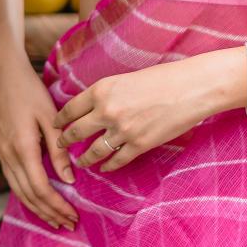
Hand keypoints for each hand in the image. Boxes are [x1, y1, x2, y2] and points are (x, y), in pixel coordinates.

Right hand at [0, 54, 76, 229]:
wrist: (4, 74)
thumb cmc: (30, 91)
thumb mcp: (50, 118)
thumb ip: (59, 150)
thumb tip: (69, 179)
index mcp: (22, 148)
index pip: (40, 188)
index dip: (56, 205)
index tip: (73, 215)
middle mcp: (8, 155)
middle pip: (28, 195)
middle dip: (48, 213)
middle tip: (68, 224)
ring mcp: (2, 154)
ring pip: (18, 191)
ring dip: (37, 208)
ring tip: (55, 219)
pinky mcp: (1, 150)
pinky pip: (13, 181)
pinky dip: (27, 195)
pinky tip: (38, 199)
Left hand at [55, 60, 208, 172]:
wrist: (191, 89)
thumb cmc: (163, 78)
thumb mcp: (126, 79)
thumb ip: (107, 94)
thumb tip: (94, 107)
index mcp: (102, 89)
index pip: (71, 108)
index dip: (60, 120)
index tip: (55, 125)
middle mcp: (107, 111)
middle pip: (76, 132)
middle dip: (65, 141)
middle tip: (60, 146)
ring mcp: (122, 130)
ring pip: (93, 151)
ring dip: (84, 158)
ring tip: (80, 162)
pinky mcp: (139, 145)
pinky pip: (116, 160)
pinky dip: (107, 166)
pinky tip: (104, 167)